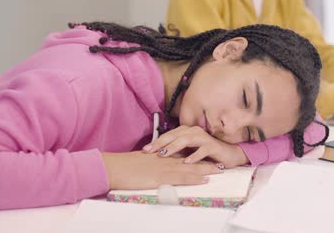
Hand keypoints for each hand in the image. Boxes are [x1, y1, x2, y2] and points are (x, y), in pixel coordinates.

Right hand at [100, 151, 222, 189]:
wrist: (114, 167)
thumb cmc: (123, 166)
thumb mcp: (140, 160)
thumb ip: (151, 161)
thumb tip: (156, 163)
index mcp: (160, 155)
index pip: (181, 153)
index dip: (194, 154)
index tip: (206, 154)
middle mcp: (165, 159)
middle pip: (190, 158)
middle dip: (205, 160)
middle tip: (219, 161)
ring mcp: (165, 167)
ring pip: (190, 167)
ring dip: (206, 168)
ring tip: (219, 170)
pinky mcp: (162, 177)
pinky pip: (182, 177)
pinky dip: (195, 178)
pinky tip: (205, 179)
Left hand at [142, 125, 248, 167]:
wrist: (227, 154)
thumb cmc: (204, 152)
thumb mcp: (187, 151)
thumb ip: (175, 150)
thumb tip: (156, 155)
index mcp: (186, 132)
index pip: (168, 135)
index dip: (156, 142)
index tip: (144, 150)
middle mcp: (193, 132)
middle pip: (175, 136)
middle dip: (161, 143)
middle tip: (149, 151)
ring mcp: (203, 138)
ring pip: (186, 140)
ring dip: (174, 147)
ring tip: (164, 154)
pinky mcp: (212, 146)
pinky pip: (202, 150)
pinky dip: (194, 155)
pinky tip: (186, 161)